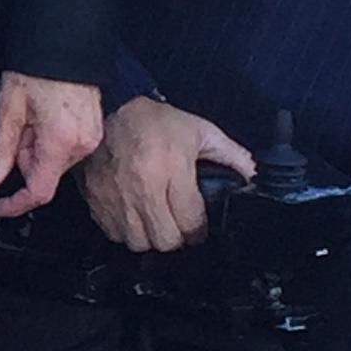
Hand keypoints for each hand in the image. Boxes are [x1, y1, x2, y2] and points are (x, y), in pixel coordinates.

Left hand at [0, 72, 102, 219]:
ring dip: (34, 146)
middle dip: (21, 157)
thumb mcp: (8, 109)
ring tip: (29, 113)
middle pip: (43, 172)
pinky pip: (64, 147)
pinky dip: (48, 139)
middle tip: (13, 125)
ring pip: (52, 159)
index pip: (38, 192)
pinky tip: (43, 114)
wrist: (66, 43)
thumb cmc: (38, 69)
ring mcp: (91, 138)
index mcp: (60, 143)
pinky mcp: (93, 130)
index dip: (13, 204)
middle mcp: (81, 145)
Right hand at [80, 96, 259, 253]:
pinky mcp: (96, 199)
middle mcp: (143, 188)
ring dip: (150, 237)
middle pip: (166, 240)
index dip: (199, 230)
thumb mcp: (199, 130)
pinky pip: (114, 234)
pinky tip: (133, 216)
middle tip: (177, 223)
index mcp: (171, 169)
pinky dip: (125, 231)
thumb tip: (254, 175)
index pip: (190, 223)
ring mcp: (116, 197)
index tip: (198, 224)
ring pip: (139, 243)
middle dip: (177, 237)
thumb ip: (231, 154)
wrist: (106, 108)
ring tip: (155, 221)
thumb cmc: (153, 121)